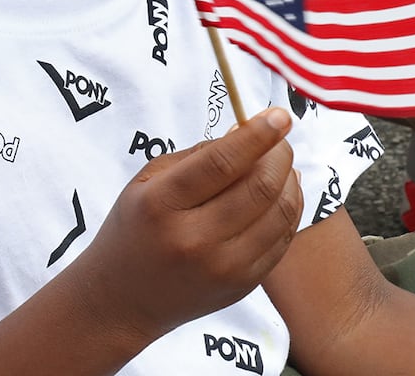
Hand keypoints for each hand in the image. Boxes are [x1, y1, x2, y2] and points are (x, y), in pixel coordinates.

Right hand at [74, 108, 300, 341]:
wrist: (125, 299)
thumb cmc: (134, 229)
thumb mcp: (146, 183)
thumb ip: (195, 156)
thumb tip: (246, 133)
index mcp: (162, 205)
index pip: (221, 162)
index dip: (257, 135)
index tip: (279, 115)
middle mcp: (195, 239)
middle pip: (259, 187)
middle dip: (280, 154)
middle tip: (280, 137)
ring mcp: (223, 267)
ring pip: (280, 213)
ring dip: (290, 180)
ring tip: (283, 164)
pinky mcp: (243, 284)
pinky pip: (282, 240)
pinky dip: (290, 210)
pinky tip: (283, 194)